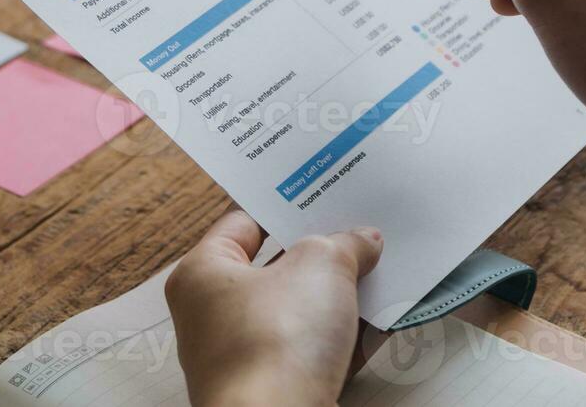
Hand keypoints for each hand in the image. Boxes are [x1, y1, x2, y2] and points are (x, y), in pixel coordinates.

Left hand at [166, 210, 381, 406]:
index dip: (285, 208)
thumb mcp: (320, 266)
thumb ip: (344, 244)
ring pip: (300, 314)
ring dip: (340, 297)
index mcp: (203, 274)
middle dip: (323, 254)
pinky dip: (346, 338)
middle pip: (277, 270)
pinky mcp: (276, 390)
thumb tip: (362, 241)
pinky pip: (315, 353)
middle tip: (359, 232)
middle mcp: (214, 316)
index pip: (243, 224)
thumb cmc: (275, 342)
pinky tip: (383, 321)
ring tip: (381, 271)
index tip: (321, 197)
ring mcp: (245, 357)